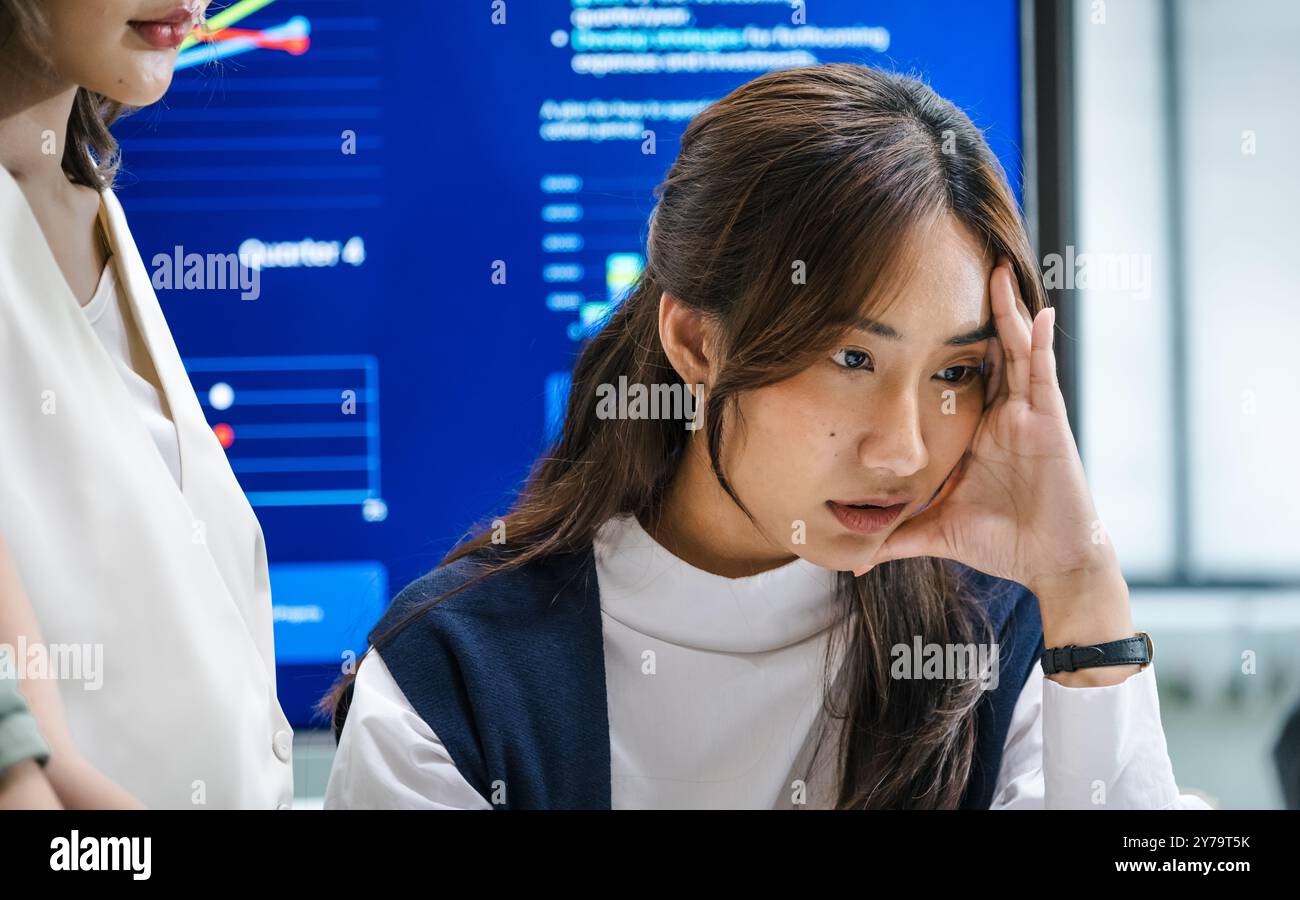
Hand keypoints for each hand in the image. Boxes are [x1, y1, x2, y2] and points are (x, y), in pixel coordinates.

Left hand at [854, 258, 1117, 602]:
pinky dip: (1042, 343)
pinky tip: (1040, 311)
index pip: (956, 374)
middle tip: (959, 263)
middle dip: (975, 310)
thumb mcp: (937, 531)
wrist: (1051, 565)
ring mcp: (1029, 414)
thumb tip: (856, 561)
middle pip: (987, 350)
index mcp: (977, 429)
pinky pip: (1045, 375)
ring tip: (997, 266)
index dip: (940, 341)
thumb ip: (897, 536)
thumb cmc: (1001, 544)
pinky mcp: (1050, 423)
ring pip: (1016, 351)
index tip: (912, 310)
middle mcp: (1003, 414)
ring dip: (1007, 310)